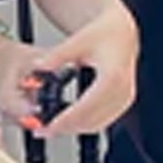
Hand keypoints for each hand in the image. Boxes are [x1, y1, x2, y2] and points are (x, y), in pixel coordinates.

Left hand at [14, 2, 138, 140]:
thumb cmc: (105, 34)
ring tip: (51, 128)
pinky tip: (68, 122)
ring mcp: (125, 98)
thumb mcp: (77, 42)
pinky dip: (84, 124)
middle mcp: (122, 90)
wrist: (122, 32)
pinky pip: (103, 121)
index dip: (64, 120)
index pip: (85, 107)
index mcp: (112, 76)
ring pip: (97, 125)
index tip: (47, 127)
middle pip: (91, 120)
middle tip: (43, 130)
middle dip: (65, 128)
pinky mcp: (124, 102)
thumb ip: (56, 56)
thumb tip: (38, 68)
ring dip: (74, 129)